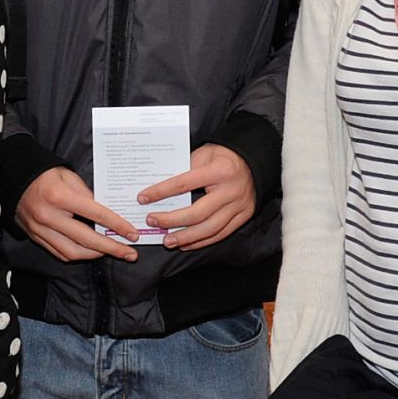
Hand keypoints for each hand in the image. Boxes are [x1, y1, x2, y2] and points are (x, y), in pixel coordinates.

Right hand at [15, 167, 139, 262]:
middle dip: (112, 248)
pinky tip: (91, 252)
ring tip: (112, 253)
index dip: (117, 225)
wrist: (13, 177)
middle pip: (86, 239)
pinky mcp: (35, 236)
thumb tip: (106, 215)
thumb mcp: (69, 176)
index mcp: (59, 196)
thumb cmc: (44, 174)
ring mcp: (39, 229)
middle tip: (130, 253)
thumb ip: (88, 195)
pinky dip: (78, 255)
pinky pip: (59, 253)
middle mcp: (48, 216)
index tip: (133, 233)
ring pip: (72, 252)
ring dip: (95, 255)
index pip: (95, 214)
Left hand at [137, 144, 256, 250]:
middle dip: (171, 220)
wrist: (254, 159)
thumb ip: (185, 169)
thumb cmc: (224, 155)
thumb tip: (160, 188)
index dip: (161, 192)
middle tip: (152, 221)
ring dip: (186, 237)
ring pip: (210, 228)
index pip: (183, 184)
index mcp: (219, 171)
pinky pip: (221, 234)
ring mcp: (239, 206)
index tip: (143, 198)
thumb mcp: (203, 154)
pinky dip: (202, 241)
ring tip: (167, 241)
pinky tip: (186, 244)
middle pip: (197, 213)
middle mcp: (231, 191)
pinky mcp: (244, 216)